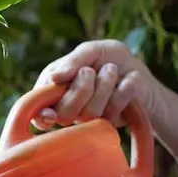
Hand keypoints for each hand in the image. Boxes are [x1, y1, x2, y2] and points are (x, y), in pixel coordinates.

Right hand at [32, 40, 160, 129]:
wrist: (139, 72)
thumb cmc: (110, 59)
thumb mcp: (91, 51)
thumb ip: (72, 61)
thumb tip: (54, 77)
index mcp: (53, 90)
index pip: (38, 111)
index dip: (42, 115)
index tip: (50, 115)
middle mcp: (66, 109)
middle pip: (64, 113)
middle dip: (82, 86)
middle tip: (91, 71)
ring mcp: (87, 120)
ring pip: (89, 113)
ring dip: (106, 83)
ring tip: (112, 71)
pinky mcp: (109, 125)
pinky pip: (114, 110)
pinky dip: (124, 88)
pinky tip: (127, 82)